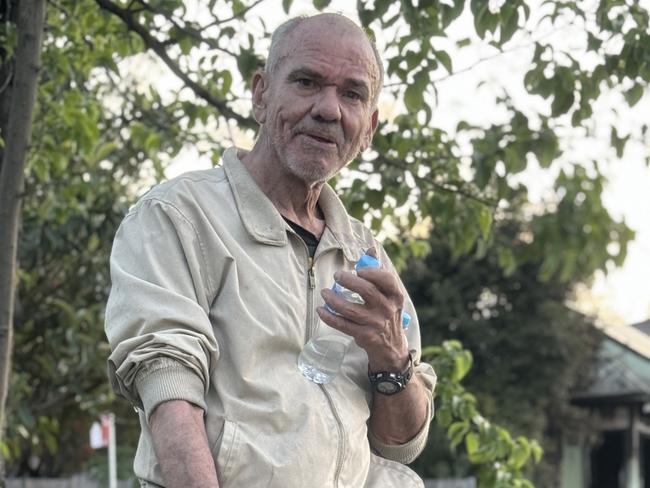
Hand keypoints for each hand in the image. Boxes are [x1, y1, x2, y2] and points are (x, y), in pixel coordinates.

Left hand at [317, 248, 408, 371]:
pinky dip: (329, 317)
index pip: (387, 280)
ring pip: (351, 309)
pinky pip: (343, 325)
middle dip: (349, 281)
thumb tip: (370, 249)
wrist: (392, 347)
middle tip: (337, 275)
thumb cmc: (386, 313)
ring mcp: (376, 324)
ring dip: (334, 299)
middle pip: (367, 291)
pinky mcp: (364, 336)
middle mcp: (387, 309)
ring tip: (324, 292)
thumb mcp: (389, 295)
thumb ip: (379, 271)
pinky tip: (321, 310)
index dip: (373, 272)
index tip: (359, 269)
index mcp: (395, 296)